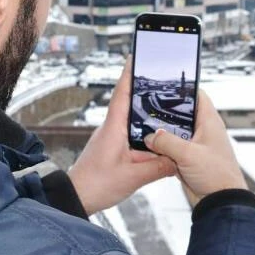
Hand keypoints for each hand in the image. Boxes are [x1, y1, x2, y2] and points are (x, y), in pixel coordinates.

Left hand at [68, 57, 175, 214]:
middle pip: (129, 102)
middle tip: (161, 78)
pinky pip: (131, 134)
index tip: (135, 56)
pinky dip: (144, 132)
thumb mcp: (133, 177)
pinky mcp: (113, 148)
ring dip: (146, 112)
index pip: (121, 94)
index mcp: (113, 127)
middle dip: (143, 89)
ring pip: (132, 120)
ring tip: (166, 104)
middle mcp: (111, 128)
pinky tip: (157, 136)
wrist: (77, 198)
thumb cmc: (97, 184)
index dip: (129, 74)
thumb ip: (158, 167)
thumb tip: (178, 158)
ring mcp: (111, 138)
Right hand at [144, 89, 246, 206]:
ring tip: (144, 124)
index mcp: (209, 122)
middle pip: (182, 113)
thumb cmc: (216, 176)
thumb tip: (150, 136)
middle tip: (148, 105)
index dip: (182, 88)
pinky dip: (162, 146)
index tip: (165, 84)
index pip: (197, 95)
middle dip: (165, 111)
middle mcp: (203, 130)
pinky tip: (149, 145)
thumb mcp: (188, 154)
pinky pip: (172, 147)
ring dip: (162, 131)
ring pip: (175, 131)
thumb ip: (166, 141)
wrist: (220, 203)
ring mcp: (195, 145)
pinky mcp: (188, 158)